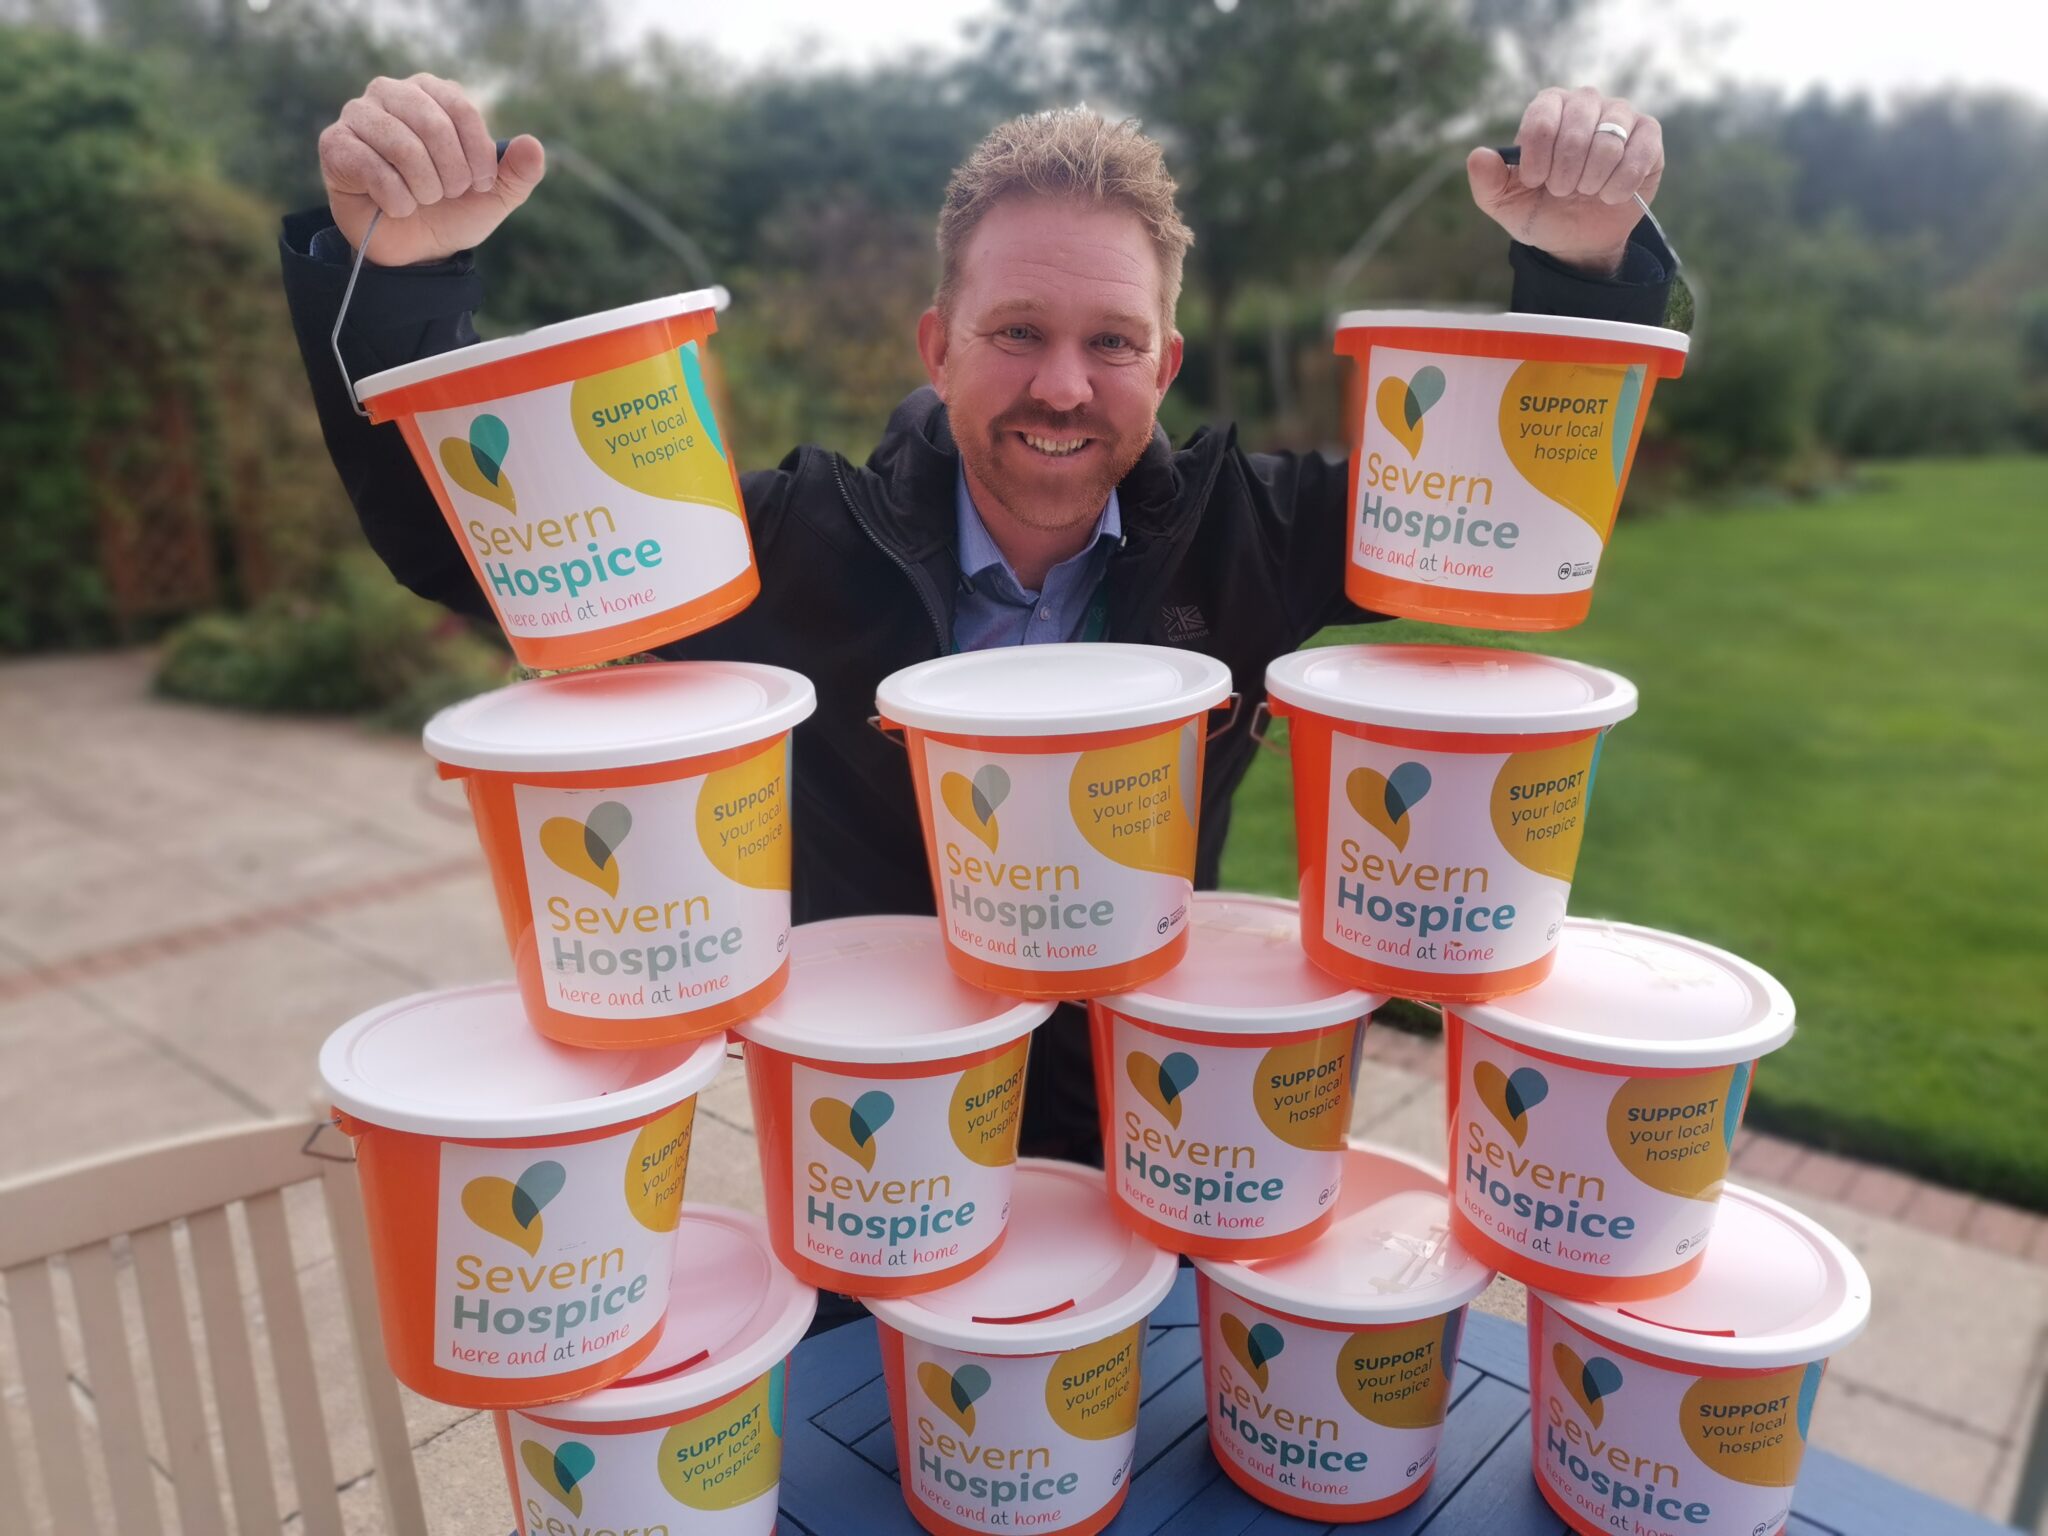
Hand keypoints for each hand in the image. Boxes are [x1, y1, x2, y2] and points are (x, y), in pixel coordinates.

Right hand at [319, 74, 544, 266]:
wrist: (413, 250)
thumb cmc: (451, 212)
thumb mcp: (494, 196)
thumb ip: (518, 172)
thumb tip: (533, 145)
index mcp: (432, 93)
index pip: (461, 108)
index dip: (478, 153)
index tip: (481, 184)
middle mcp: (391, 92)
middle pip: (432, 123)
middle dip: (451, 173)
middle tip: (448, 195)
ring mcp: (358, 115)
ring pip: (402, 146)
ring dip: (424, 187)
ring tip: (422, 201)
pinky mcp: (334, 144)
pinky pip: (371, 167)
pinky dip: (395, 198)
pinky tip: (397, 207)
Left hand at [1466, 86, 1664, 277]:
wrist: (1577, 239)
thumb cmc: (1540, 211)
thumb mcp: (1504, 203)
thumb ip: (1487, 181)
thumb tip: (1478, 156)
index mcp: (1548, 108)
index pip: (1542, 115)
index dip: (1537, 154)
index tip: (1534, 180)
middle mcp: (1585, 102)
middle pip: (1577, 125)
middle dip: (1565, 171)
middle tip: (1561, 191)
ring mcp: (1620, 116)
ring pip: (1609, 139)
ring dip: (1592, 178)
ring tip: (1585, 192)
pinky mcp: (1648, 137)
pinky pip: (1640, 152)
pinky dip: (1621, 183)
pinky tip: (1610, 196)